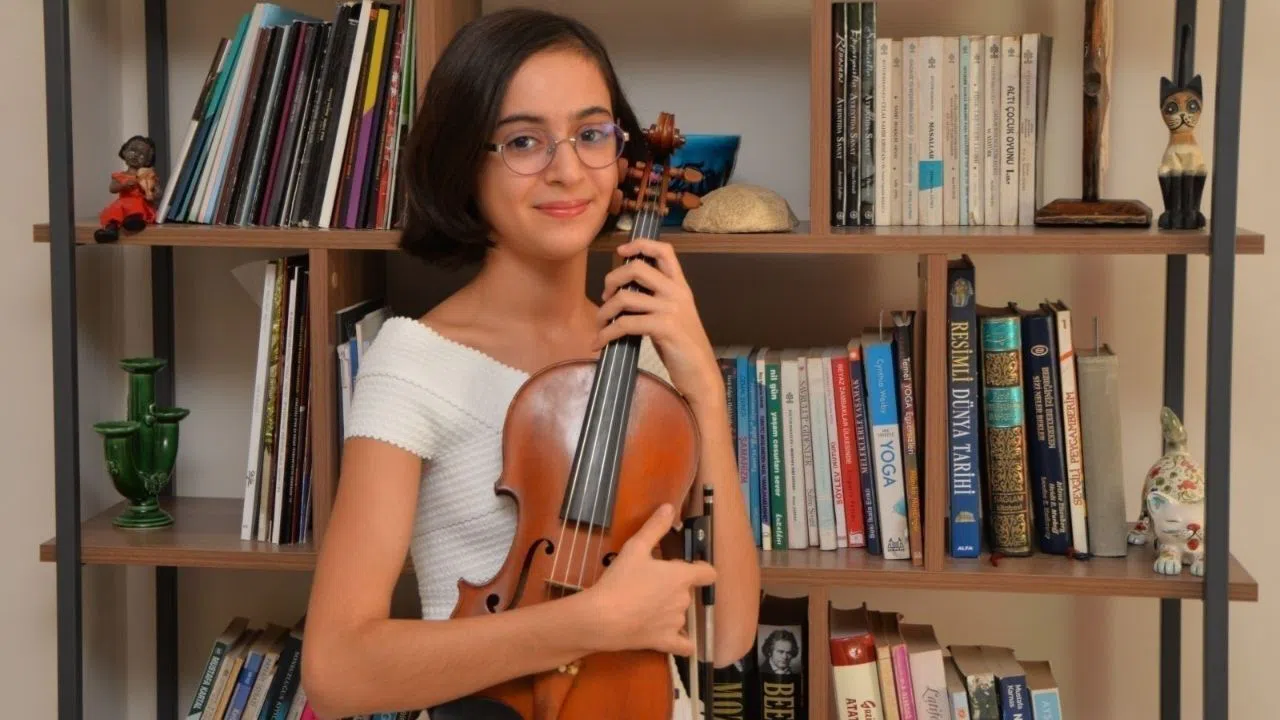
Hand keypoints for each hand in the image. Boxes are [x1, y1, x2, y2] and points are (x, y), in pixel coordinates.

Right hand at [583, 503, 715, 656]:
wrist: (603, 618)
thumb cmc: (620, 580)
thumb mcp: (635, 548)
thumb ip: (655, 527)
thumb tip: (670, 507)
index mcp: (682, 576)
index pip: (708, 572)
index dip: (701, 569)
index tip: (690, 568)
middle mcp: (684, 600)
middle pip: (689, 592)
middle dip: (675, 588)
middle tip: (651, 585)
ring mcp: (676, 623)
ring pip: (682, 615)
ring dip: (672, 611)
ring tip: (648, 608)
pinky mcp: (666, 643)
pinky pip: (684, 645)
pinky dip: (683, 643)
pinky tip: (675, 638)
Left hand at [595, 238, 720, 404]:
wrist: (701, 374)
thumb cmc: (683, 348)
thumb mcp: (674, 316)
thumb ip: (656, 300)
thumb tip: (624, 294)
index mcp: (680, 286)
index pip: (664, 251)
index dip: (640, 244)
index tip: (621, 251)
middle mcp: (676, 293)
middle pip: (636, 268)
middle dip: (612, 279)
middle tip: (605, 296)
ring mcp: (671, 309)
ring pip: (625, 298)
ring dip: (604, 311)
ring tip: (600, 323)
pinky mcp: (664, 328)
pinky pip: (624, 324)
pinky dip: (606, 333)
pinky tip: (600, 342)